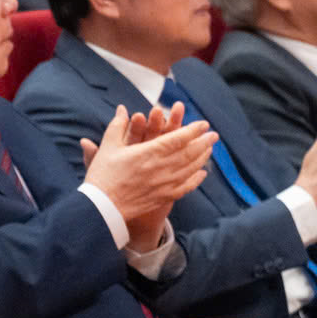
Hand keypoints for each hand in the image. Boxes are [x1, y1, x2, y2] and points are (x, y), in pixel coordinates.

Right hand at [81, 106, 214, 242]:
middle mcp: (161, 168)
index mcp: (148, 152)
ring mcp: (164, 184)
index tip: (203, 124)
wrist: (101, 207)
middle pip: (189, 153)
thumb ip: (117, 126)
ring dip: (202, 158)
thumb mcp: (107, 147)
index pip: (178, 138)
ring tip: (210, 150)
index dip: (193, 130)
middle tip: (214, 135)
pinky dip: (196, 180)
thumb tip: (122, 109)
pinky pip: (185, 187)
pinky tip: (202, 174)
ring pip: (190, 169)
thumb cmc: (102, 175)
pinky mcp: (162, 197)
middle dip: (204, 143)